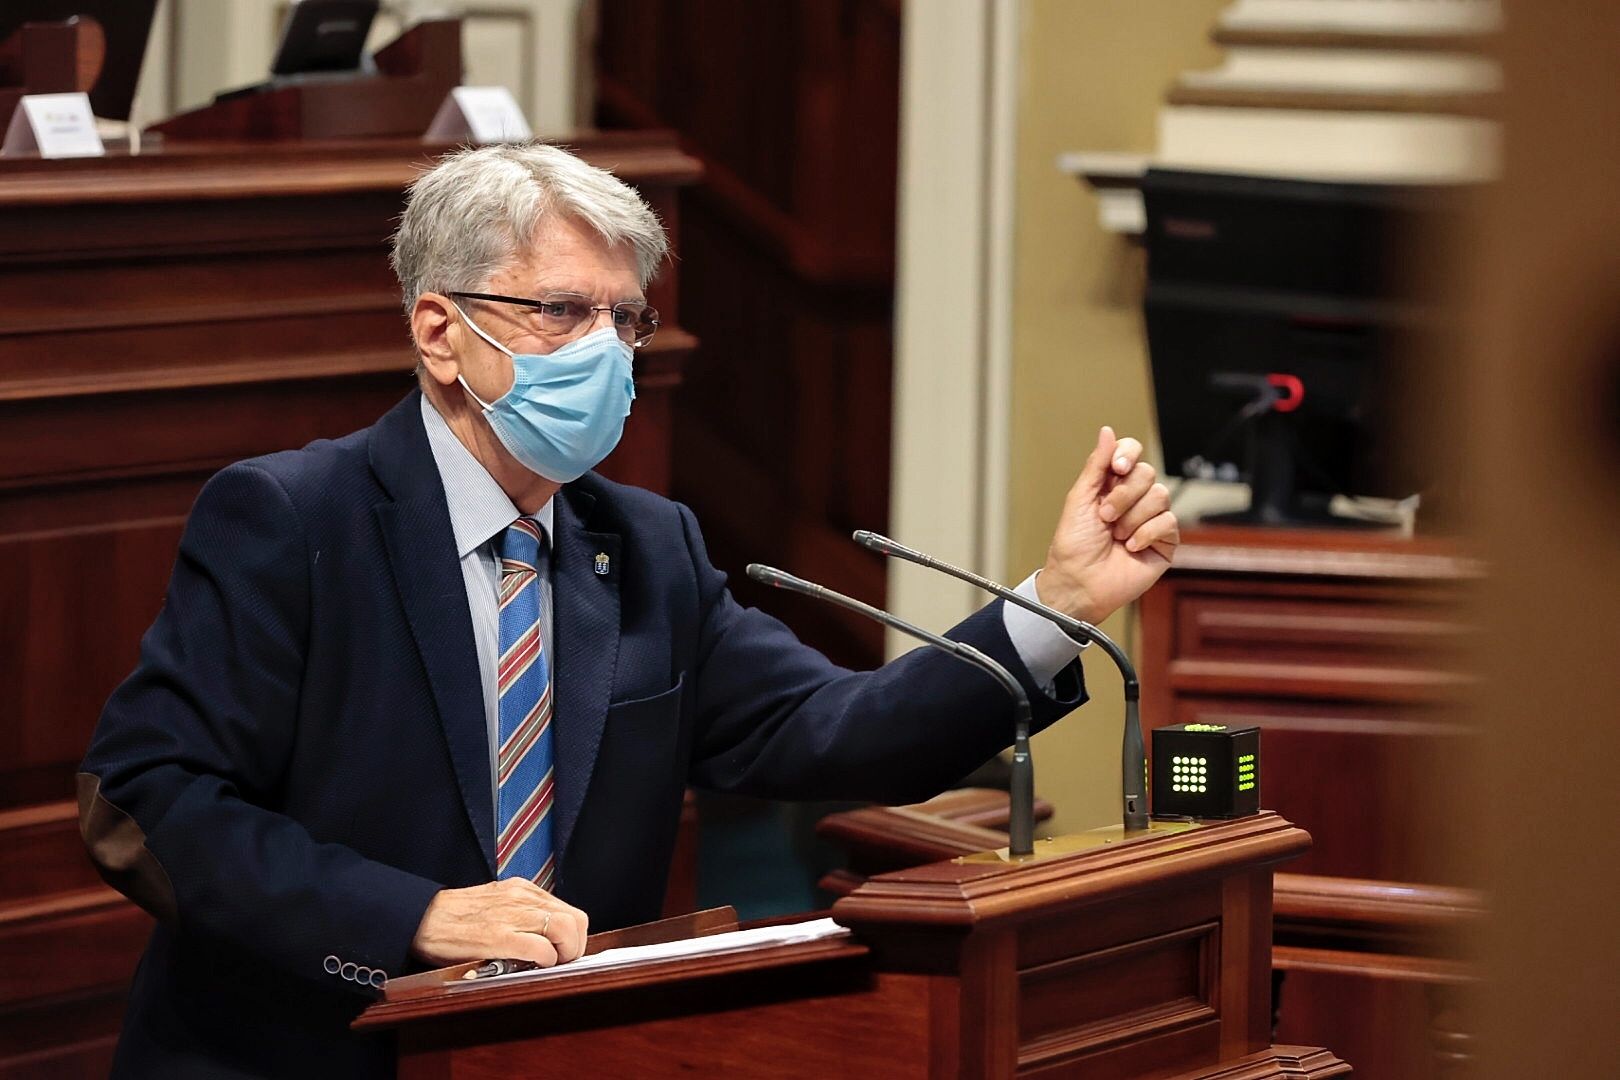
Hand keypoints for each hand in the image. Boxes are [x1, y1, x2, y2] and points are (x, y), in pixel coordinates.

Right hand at [411, 878, 588, 967]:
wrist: (421, 918)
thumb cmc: (457, 917)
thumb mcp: (496, 905)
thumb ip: (521, 915)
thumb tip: (547, 939)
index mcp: (522, 890)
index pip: (569, 911)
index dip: (574, 936)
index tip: (566, 952)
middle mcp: (522, 897)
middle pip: (575, 919)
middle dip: (576, 947)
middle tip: (562, 962)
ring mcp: (512, 915)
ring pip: (565, 929)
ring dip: (565, 954)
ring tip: (550, 965)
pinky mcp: (498, 936)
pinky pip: (540, 947)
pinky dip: (545, 960)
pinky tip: (533, 966)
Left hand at [1036, 426, 1179, 625]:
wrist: (1079, 584)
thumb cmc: (1073, 546)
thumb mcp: (1080, 500)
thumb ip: (1096, 465)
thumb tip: (1107, 431)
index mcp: (1111, 486)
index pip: (1131, 453)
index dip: (1128, 454)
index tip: (1117, 467)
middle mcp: (1134, 500)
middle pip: (1147, 474)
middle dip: (1124, 495)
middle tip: (1105, 516)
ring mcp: (1150, 520)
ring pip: (1160, 496)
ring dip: (1132, 517)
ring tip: (1116, 536)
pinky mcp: (1164, 542)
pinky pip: (1168, 522)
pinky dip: (1146, 534)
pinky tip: (1131, 547)